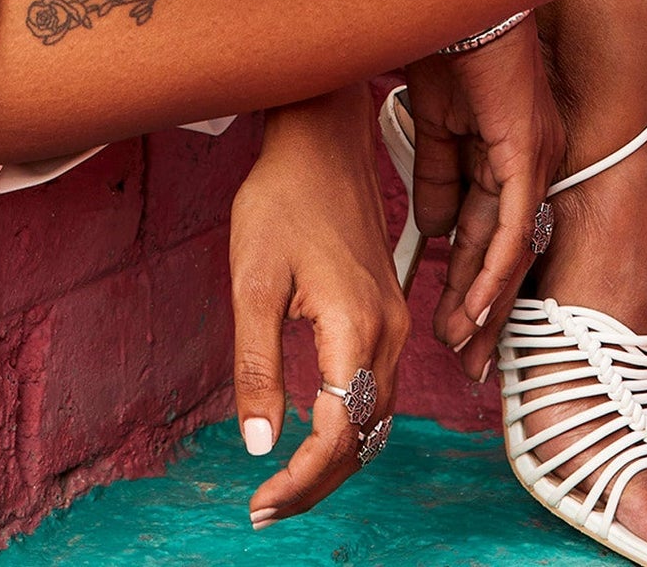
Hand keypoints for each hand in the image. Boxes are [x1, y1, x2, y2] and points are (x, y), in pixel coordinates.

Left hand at [229, 86, 408, 526]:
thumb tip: (259, 446)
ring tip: (285, 482)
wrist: (321, 139)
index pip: (339, 435)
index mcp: (356, 327)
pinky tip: (314, 428)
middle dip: (317, 482)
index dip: (300, 481)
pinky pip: (379, 388)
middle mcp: (388, 332)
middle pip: (365, 437)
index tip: (259, 504)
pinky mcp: (388, 311)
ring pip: (376, 417)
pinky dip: (351, 423)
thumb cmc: (281, 198)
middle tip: (266, 508)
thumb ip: (256, 367)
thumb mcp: (252, 281)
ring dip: (336, 458)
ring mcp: (394, 321)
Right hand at [405, 18, 565, 382]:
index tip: (449, 319)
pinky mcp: (526, 152)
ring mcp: (532, 158)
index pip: (490, 230)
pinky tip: (477, 303)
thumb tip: (432, 230)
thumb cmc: (442, 44)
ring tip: (466, 345)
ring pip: (514, 248)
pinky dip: (496, 268)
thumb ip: (436, 177)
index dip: (469, 277)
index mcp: (508, 151)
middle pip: (507, 250)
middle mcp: (530, 161)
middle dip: (484, 307)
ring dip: (488, 301)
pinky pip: (516, 224)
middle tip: (466, 356)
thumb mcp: (432, 126)